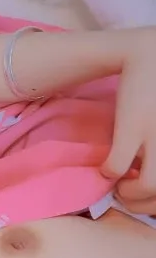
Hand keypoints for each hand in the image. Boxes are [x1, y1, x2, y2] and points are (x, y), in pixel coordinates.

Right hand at [103, 27, 155, 214]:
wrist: (151, 53)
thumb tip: (149, 182)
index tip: (149, 198)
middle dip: (145, 204)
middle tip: (132, 196)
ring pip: (148, 188)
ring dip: (130, 195)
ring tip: (122, 187)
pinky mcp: (133, 128)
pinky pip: (117, 168)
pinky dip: (109, 174)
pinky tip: (107, 169)